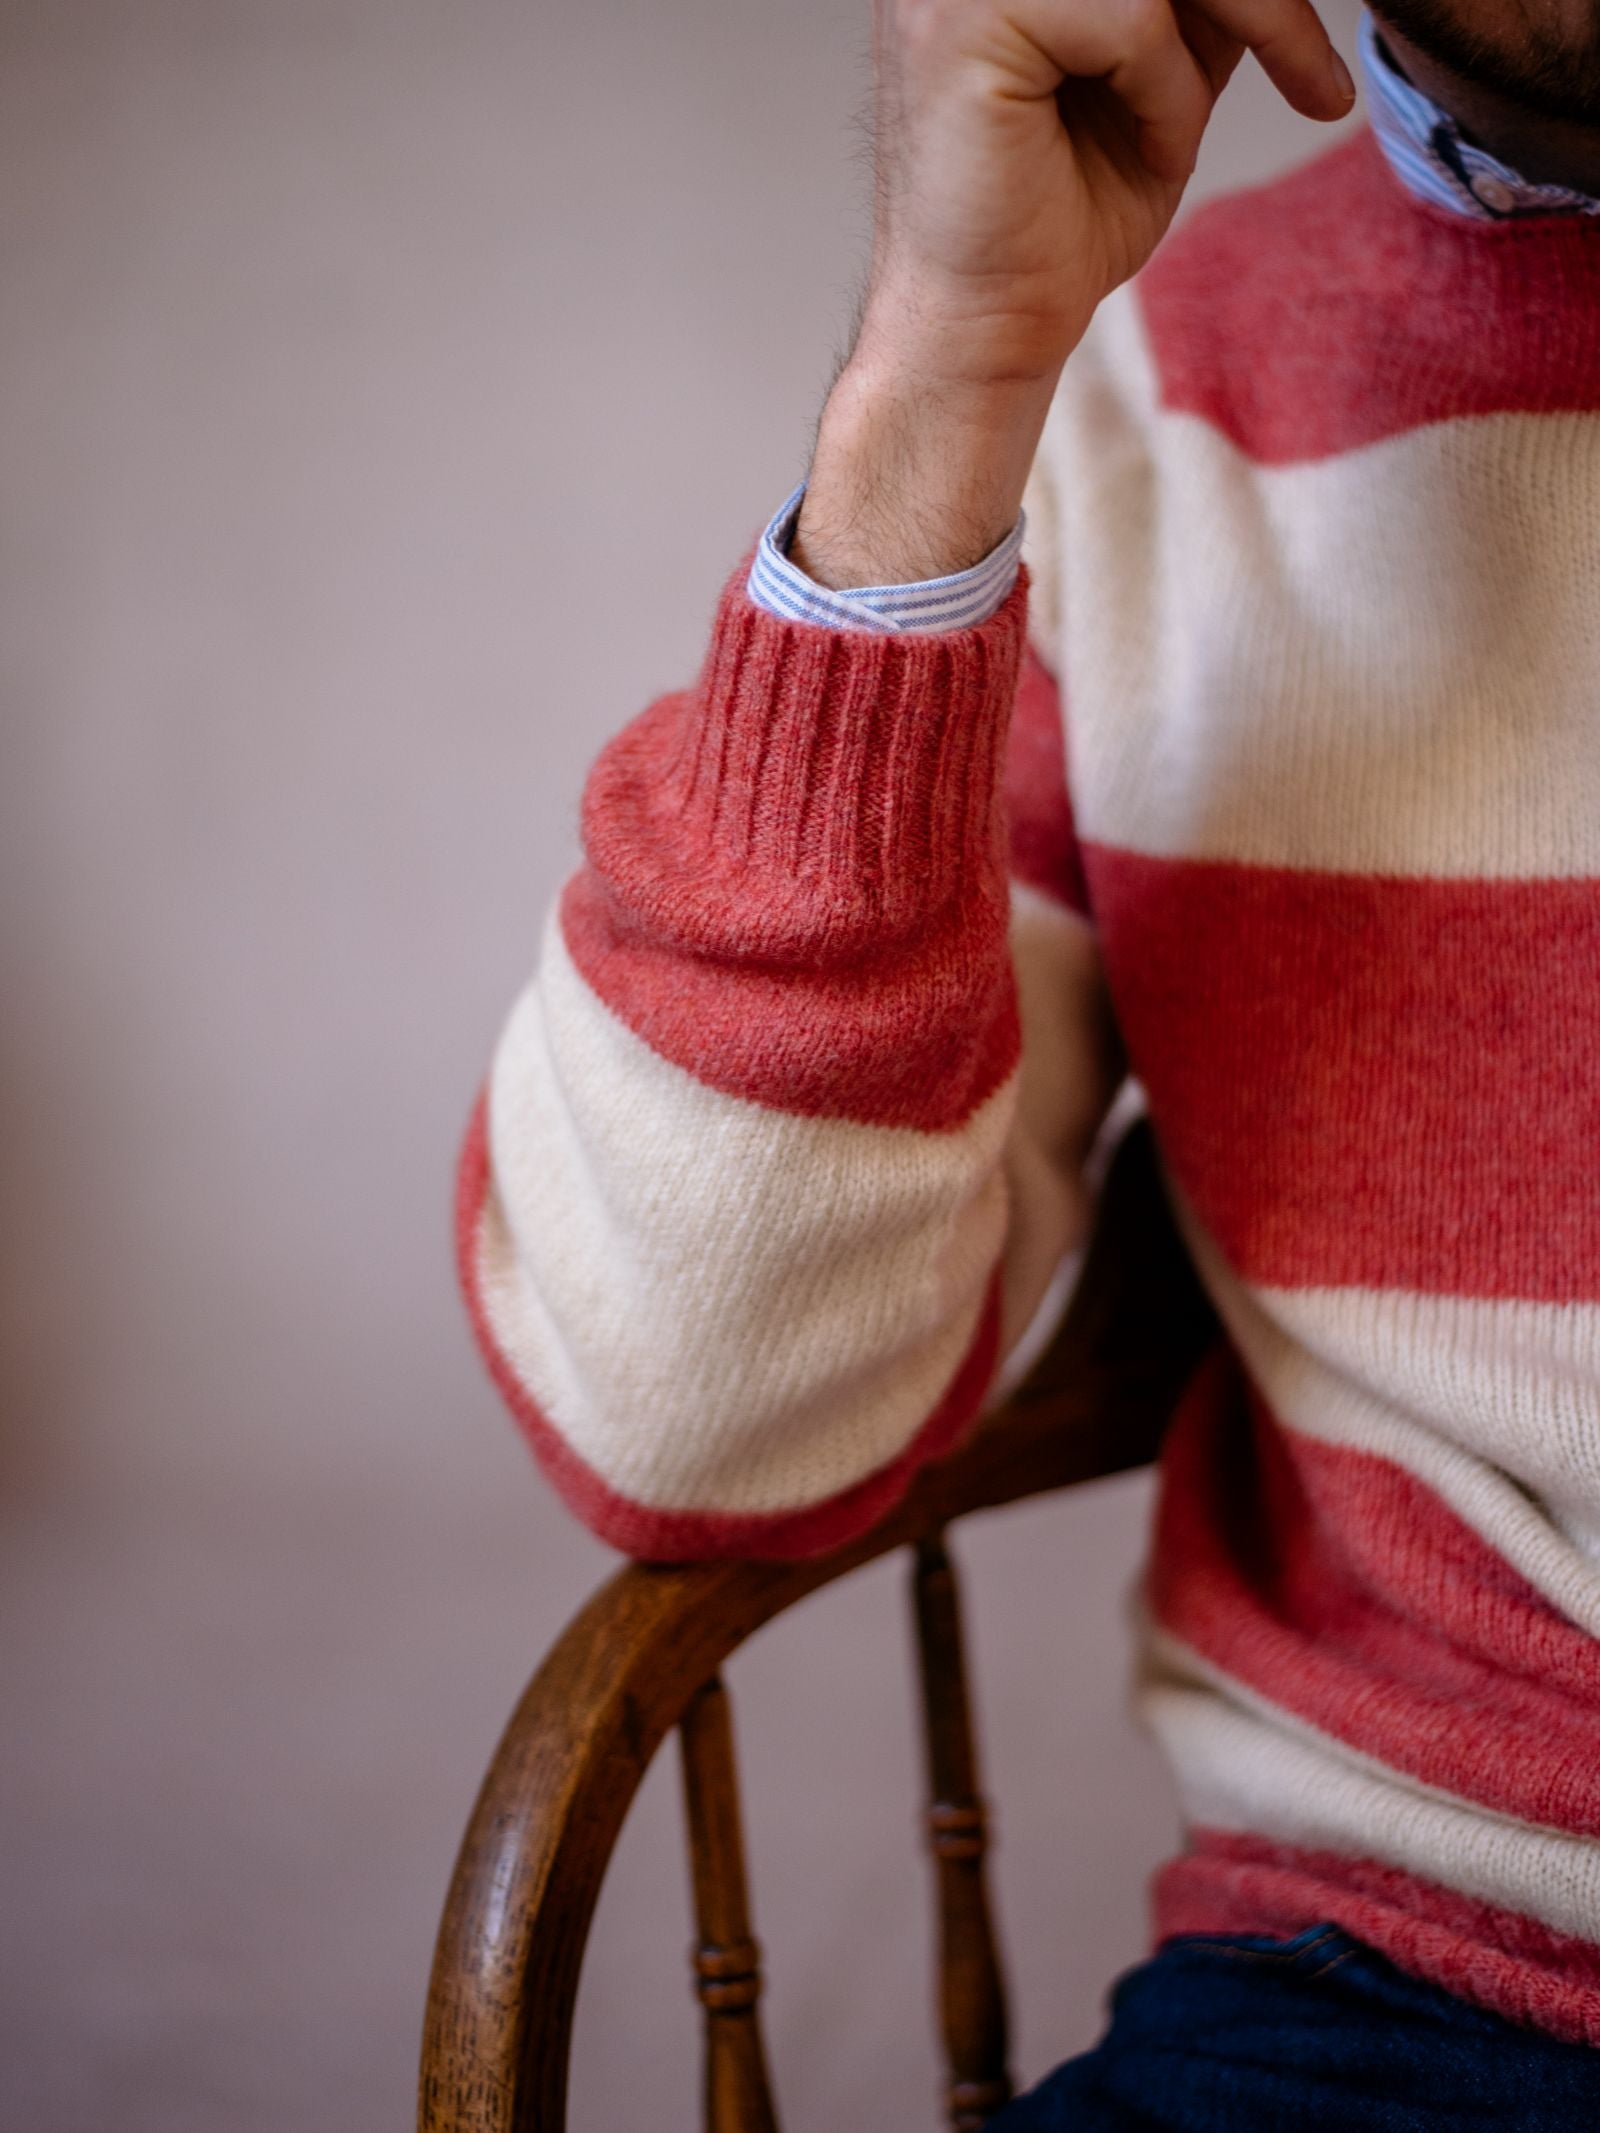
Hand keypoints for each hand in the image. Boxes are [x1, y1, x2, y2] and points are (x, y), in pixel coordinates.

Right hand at [792, 0, 1352, 585]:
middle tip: (1319, 84)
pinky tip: (1152, 157)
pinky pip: (1135, 19)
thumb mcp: (1159, 81)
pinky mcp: (968, 23)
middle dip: (1264, 4)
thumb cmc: (1054, 225)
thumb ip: (1199, 3)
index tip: (1317, 64)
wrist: (985, 331)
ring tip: (1179, 145)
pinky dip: (1170, 98)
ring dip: (1214, 51)